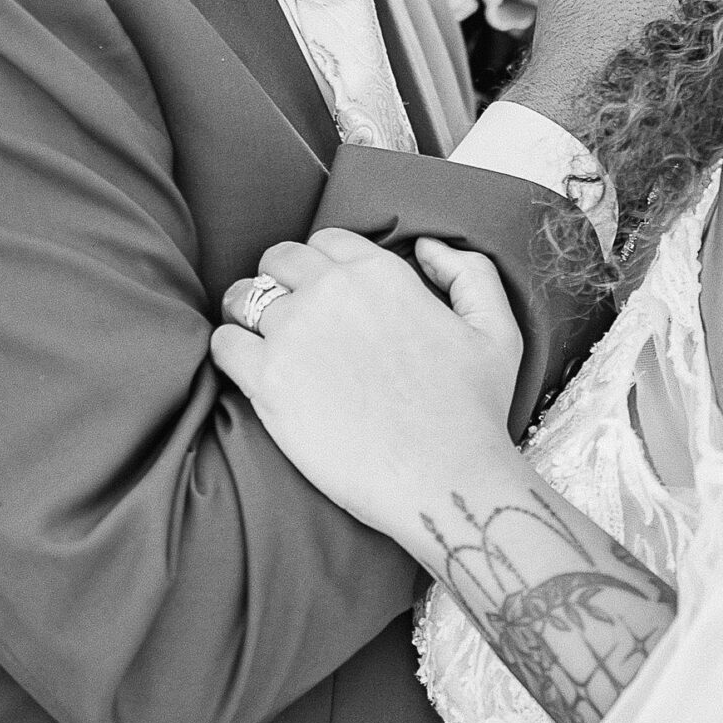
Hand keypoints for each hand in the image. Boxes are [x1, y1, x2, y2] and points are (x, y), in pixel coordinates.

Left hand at [212, 232, 522, 549]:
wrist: (445, 480)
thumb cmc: (474, 412)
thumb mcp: (498, 330)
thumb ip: (470, 273)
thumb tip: (424, 246)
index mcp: (382, 273)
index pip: (327, 241)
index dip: (321, 265)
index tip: (323, 294)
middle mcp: (332, 291)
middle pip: (279, 260)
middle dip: (279, 281)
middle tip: (289, 318)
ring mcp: (294, 333)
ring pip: (243, 298)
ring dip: (247, 313)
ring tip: (259, 341)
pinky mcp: (267, 380)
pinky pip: (224, 344)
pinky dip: (230, 352)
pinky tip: (249, 372)